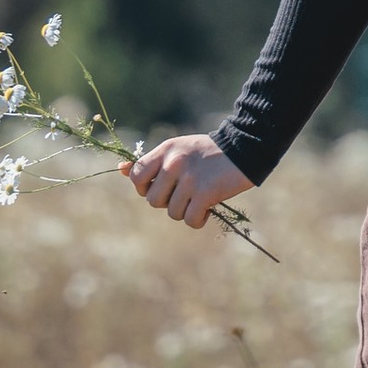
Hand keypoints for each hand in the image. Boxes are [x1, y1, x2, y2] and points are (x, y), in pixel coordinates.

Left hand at [129, 133, 254, 231]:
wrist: (246, 147)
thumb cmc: (209, 152)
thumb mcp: (178, 149)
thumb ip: (153, 161)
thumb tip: (121, 170)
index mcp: (166, 150)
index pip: (136, 176)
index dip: (144, 187)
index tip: (161, 186)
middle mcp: (173, 163)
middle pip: (153, 200)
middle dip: (168, 202)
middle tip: (184, 194)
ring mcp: (189, 179)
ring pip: (172, 212)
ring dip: (185, 211)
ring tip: (199, 199)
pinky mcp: (205, 193)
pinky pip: (190, 219)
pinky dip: (199, 219)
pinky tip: (208, 208)